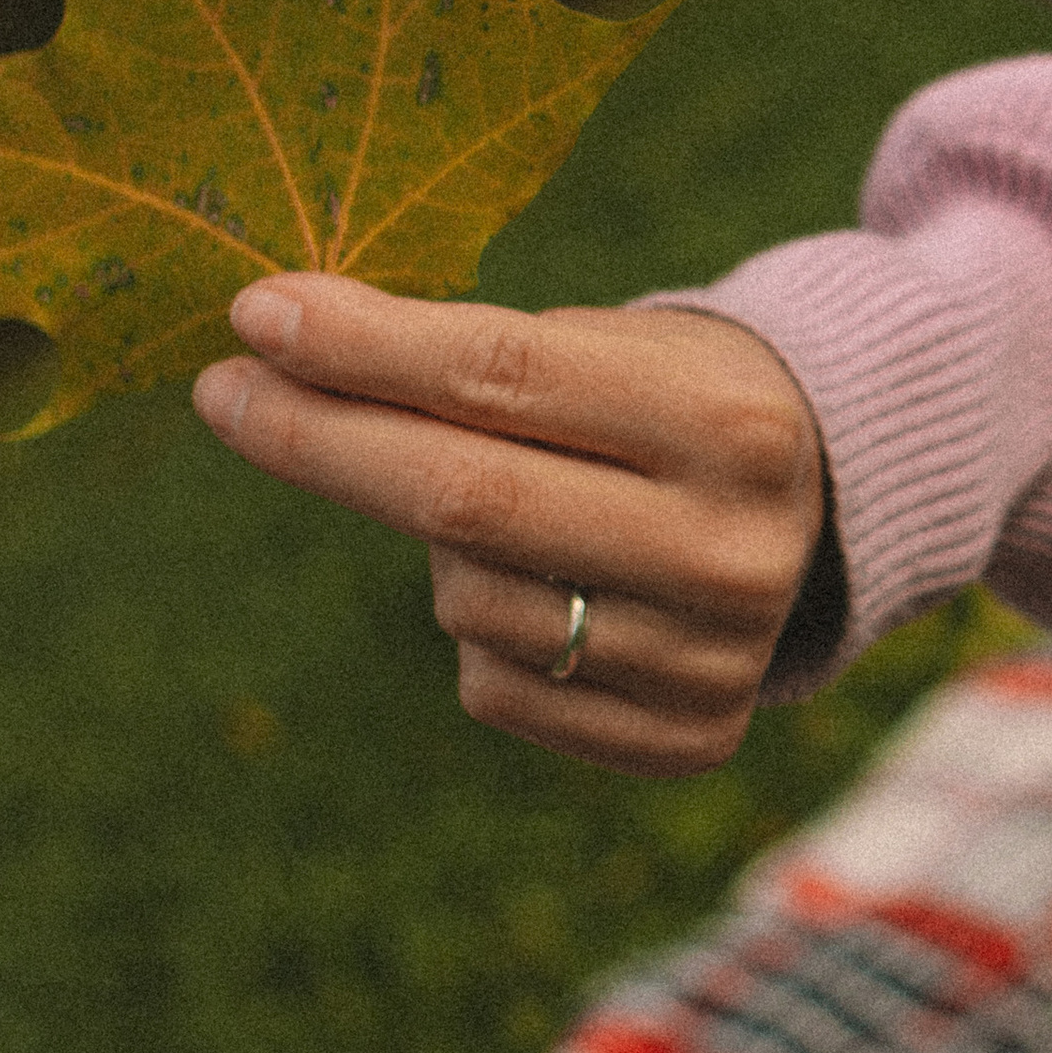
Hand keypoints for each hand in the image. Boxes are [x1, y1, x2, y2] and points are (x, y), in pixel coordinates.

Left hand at [193, 274, 827, 774]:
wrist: (825, 515)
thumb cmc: (673, 403)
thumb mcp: (615, 348)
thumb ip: (470, 357)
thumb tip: (275, 350)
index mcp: (730, 421)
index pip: (502, 376)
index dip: (362, 347)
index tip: (255, 313)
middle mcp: (732, 550)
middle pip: (466, 497)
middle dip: (323, 438)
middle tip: (227, 395)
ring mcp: (713, 660)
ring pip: (469, 603)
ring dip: (435, 549)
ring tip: (506, 509)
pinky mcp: (685, 740)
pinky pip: (495, 689)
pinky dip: (480, 633)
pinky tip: (546, 591)